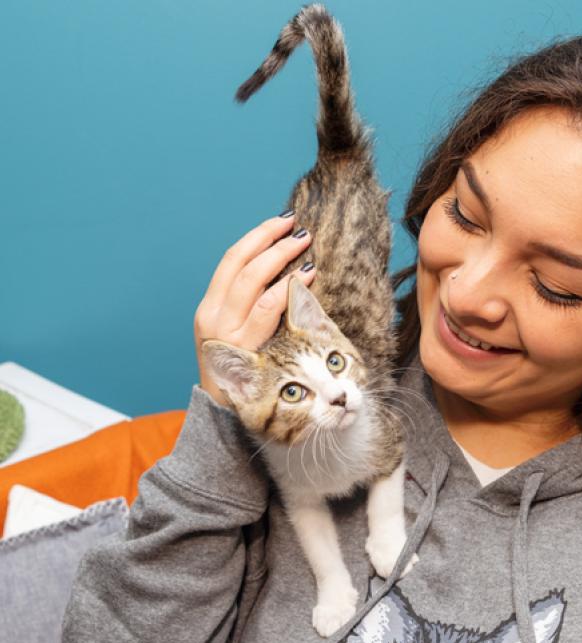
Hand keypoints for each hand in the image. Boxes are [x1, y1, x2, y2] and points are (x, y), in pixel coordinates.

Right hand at [193, 212, 313, 406]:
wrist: (222, 414)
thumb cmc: (237, 372)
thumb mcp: (233, 333)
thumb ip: (247, 305)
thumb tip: (279, 270)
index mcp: (209, 307)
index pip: (232, 260)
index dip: (257, 236)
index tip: (281, 222)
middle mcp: (213, 315)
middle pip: (244, 265)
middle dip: (273, 242)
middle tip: (300, 231)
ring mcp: (227, 332)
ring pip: (254, 282)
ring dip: (282, 260)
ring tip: (305, 249)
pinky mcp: (245, 348)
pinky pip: (267, 310)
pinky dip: (287, 289)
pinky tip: (305, 279)